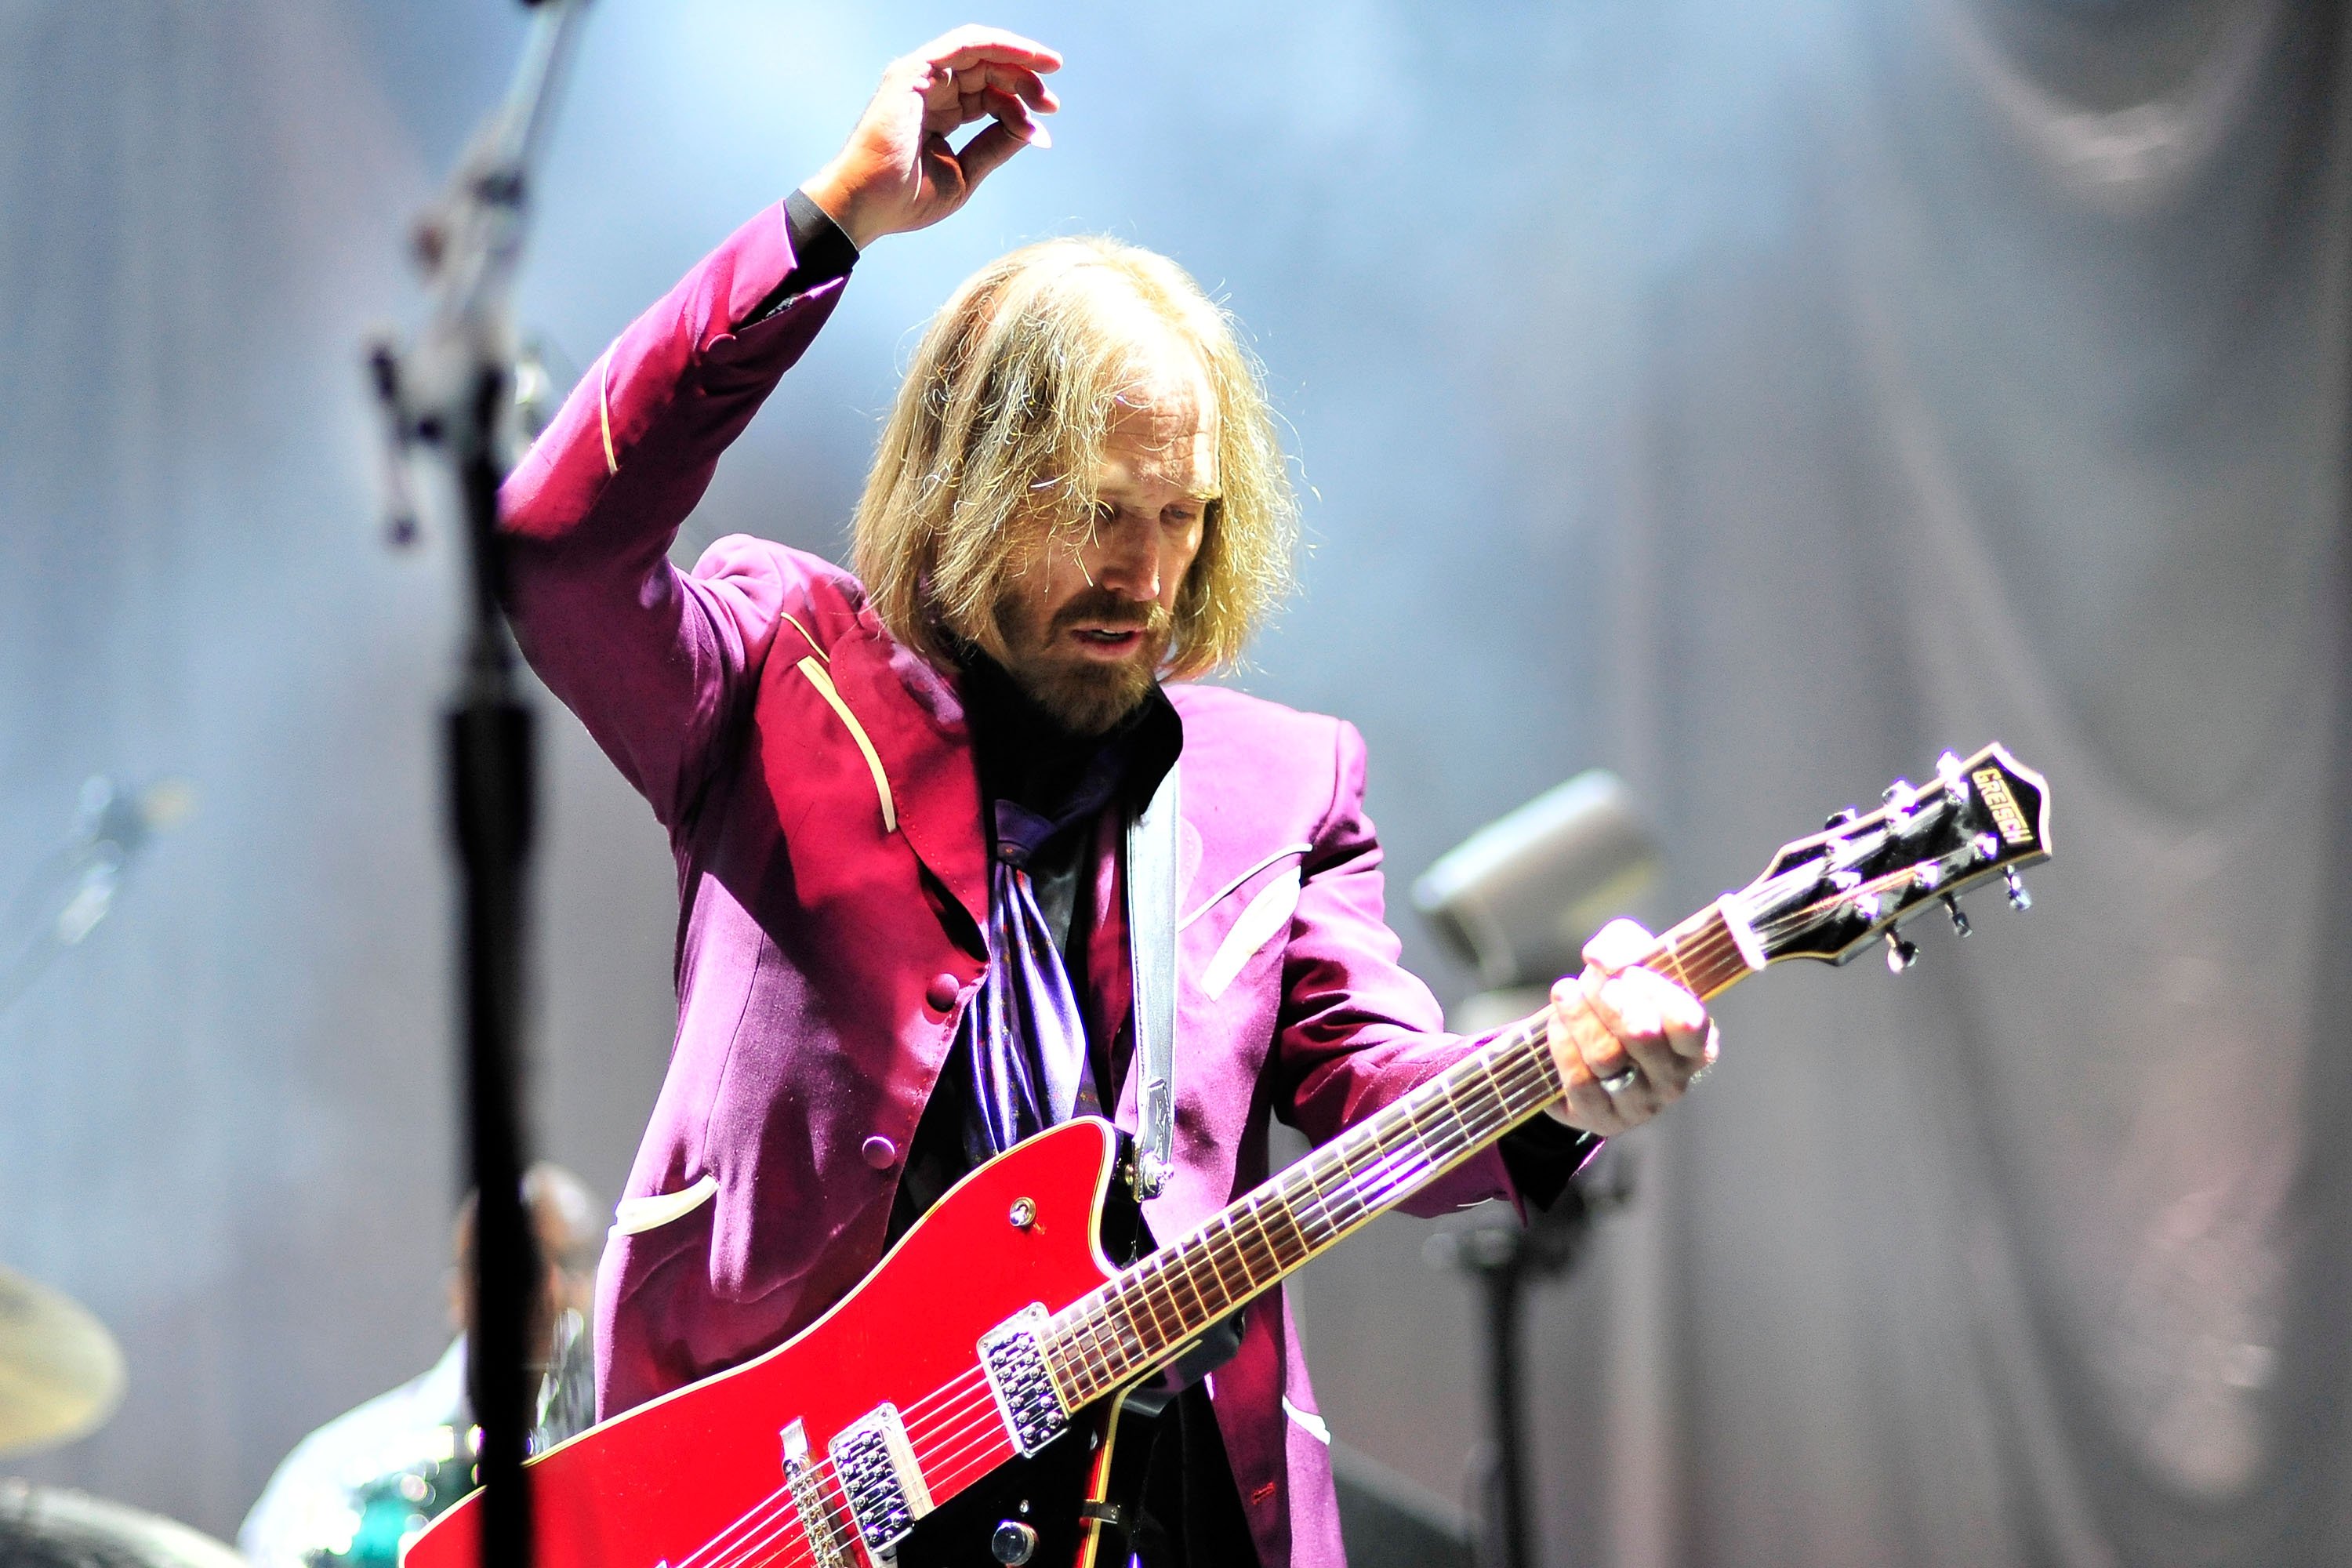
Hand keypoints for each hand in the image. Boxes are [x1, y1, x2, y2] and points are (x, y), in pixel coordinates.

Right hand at [801, 26, 1061, 249]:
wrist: (868, 206)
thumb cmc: (906, 198)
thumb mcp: (966, 173)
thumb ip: (996, 145)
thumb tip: (1033, 128)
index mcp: (939, 113)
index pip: (988, 96)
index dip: (1019, 107)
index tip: (1044, 130)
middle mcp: (929, 90)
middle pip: (987, 70)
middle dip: (1025, 80)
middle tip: (1051, 103)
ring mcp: (920, 77)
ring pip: (979, 52)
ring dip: (1017, 58)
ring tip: (1048, 70)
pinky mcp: (914, 72)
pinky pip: (964, 45)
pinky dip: (997, 46)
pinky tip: (1026, 56)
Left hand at [1543, 918, 1719, 1135]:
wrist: (1577, 1054)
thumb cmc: (1614, 1004)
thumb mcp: (1625, 964)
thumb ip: (1622, 944)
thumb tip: (1601, 957)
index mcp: (1696, 1043)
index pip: (1687, 1020)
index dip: (1654, 990)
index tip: (1626, 971)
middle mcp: (1674, 1079)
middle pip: (1641, 1034)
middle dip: (1609, 999)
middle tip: (1591, 981)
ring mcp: (1639, 1104)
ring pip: (1606, 1056)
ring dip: (1579, 1017)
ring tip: (1564, 993)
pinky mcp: (1602, 1118)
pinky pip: (1579, 1079)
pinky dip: (1562, 1044)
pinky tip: (1557, 1024)